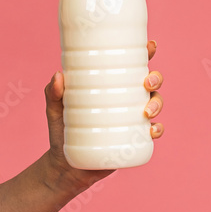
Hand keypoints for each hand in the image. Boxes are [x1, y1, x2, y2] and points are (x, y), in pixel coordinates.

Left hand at [44, 39, 164, 189]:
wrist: (65, 165)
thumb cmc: (62, 130)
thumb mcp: (55, 109)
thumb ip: (53, 93)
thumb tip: (58, 75)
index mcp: (110, 86)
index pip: (131, 65)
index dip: (145, 53)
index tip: (151, 46)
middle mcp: (125, 100)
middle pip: (150, 83)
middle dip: (156, 79)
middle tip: (146, 83)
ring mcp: (132, 119)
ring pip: (155, 105)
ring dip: (158, 104)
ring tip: (147, 111)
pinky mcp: (134, 140)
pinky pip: (153, 132)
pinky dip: (157, 130)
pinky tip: (152, 131)